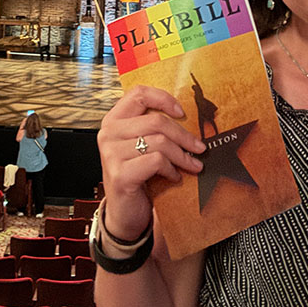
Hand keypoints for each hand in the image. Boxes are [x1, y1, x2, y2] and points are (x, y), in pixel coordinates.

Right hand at [97, 85, 205, 241]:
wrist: (124, 212)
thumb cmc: (137, 175)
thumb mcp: (141, 146)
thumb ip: (153, 128)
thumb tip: (187, 116)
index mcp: (113, 120)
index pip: (138, 94)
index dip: (163, 99)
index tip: (182, 112)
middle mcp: (108, 133)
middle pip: (156, 121)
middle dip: (184, 136)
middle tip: (199, 147)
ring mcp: (111, 154)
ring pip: (160, 142)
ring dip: (182, 155)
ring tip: (192, 165)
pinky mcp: (120, 174)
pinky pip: (157, 161)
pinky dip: (172, 169)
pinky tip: (174, 176)